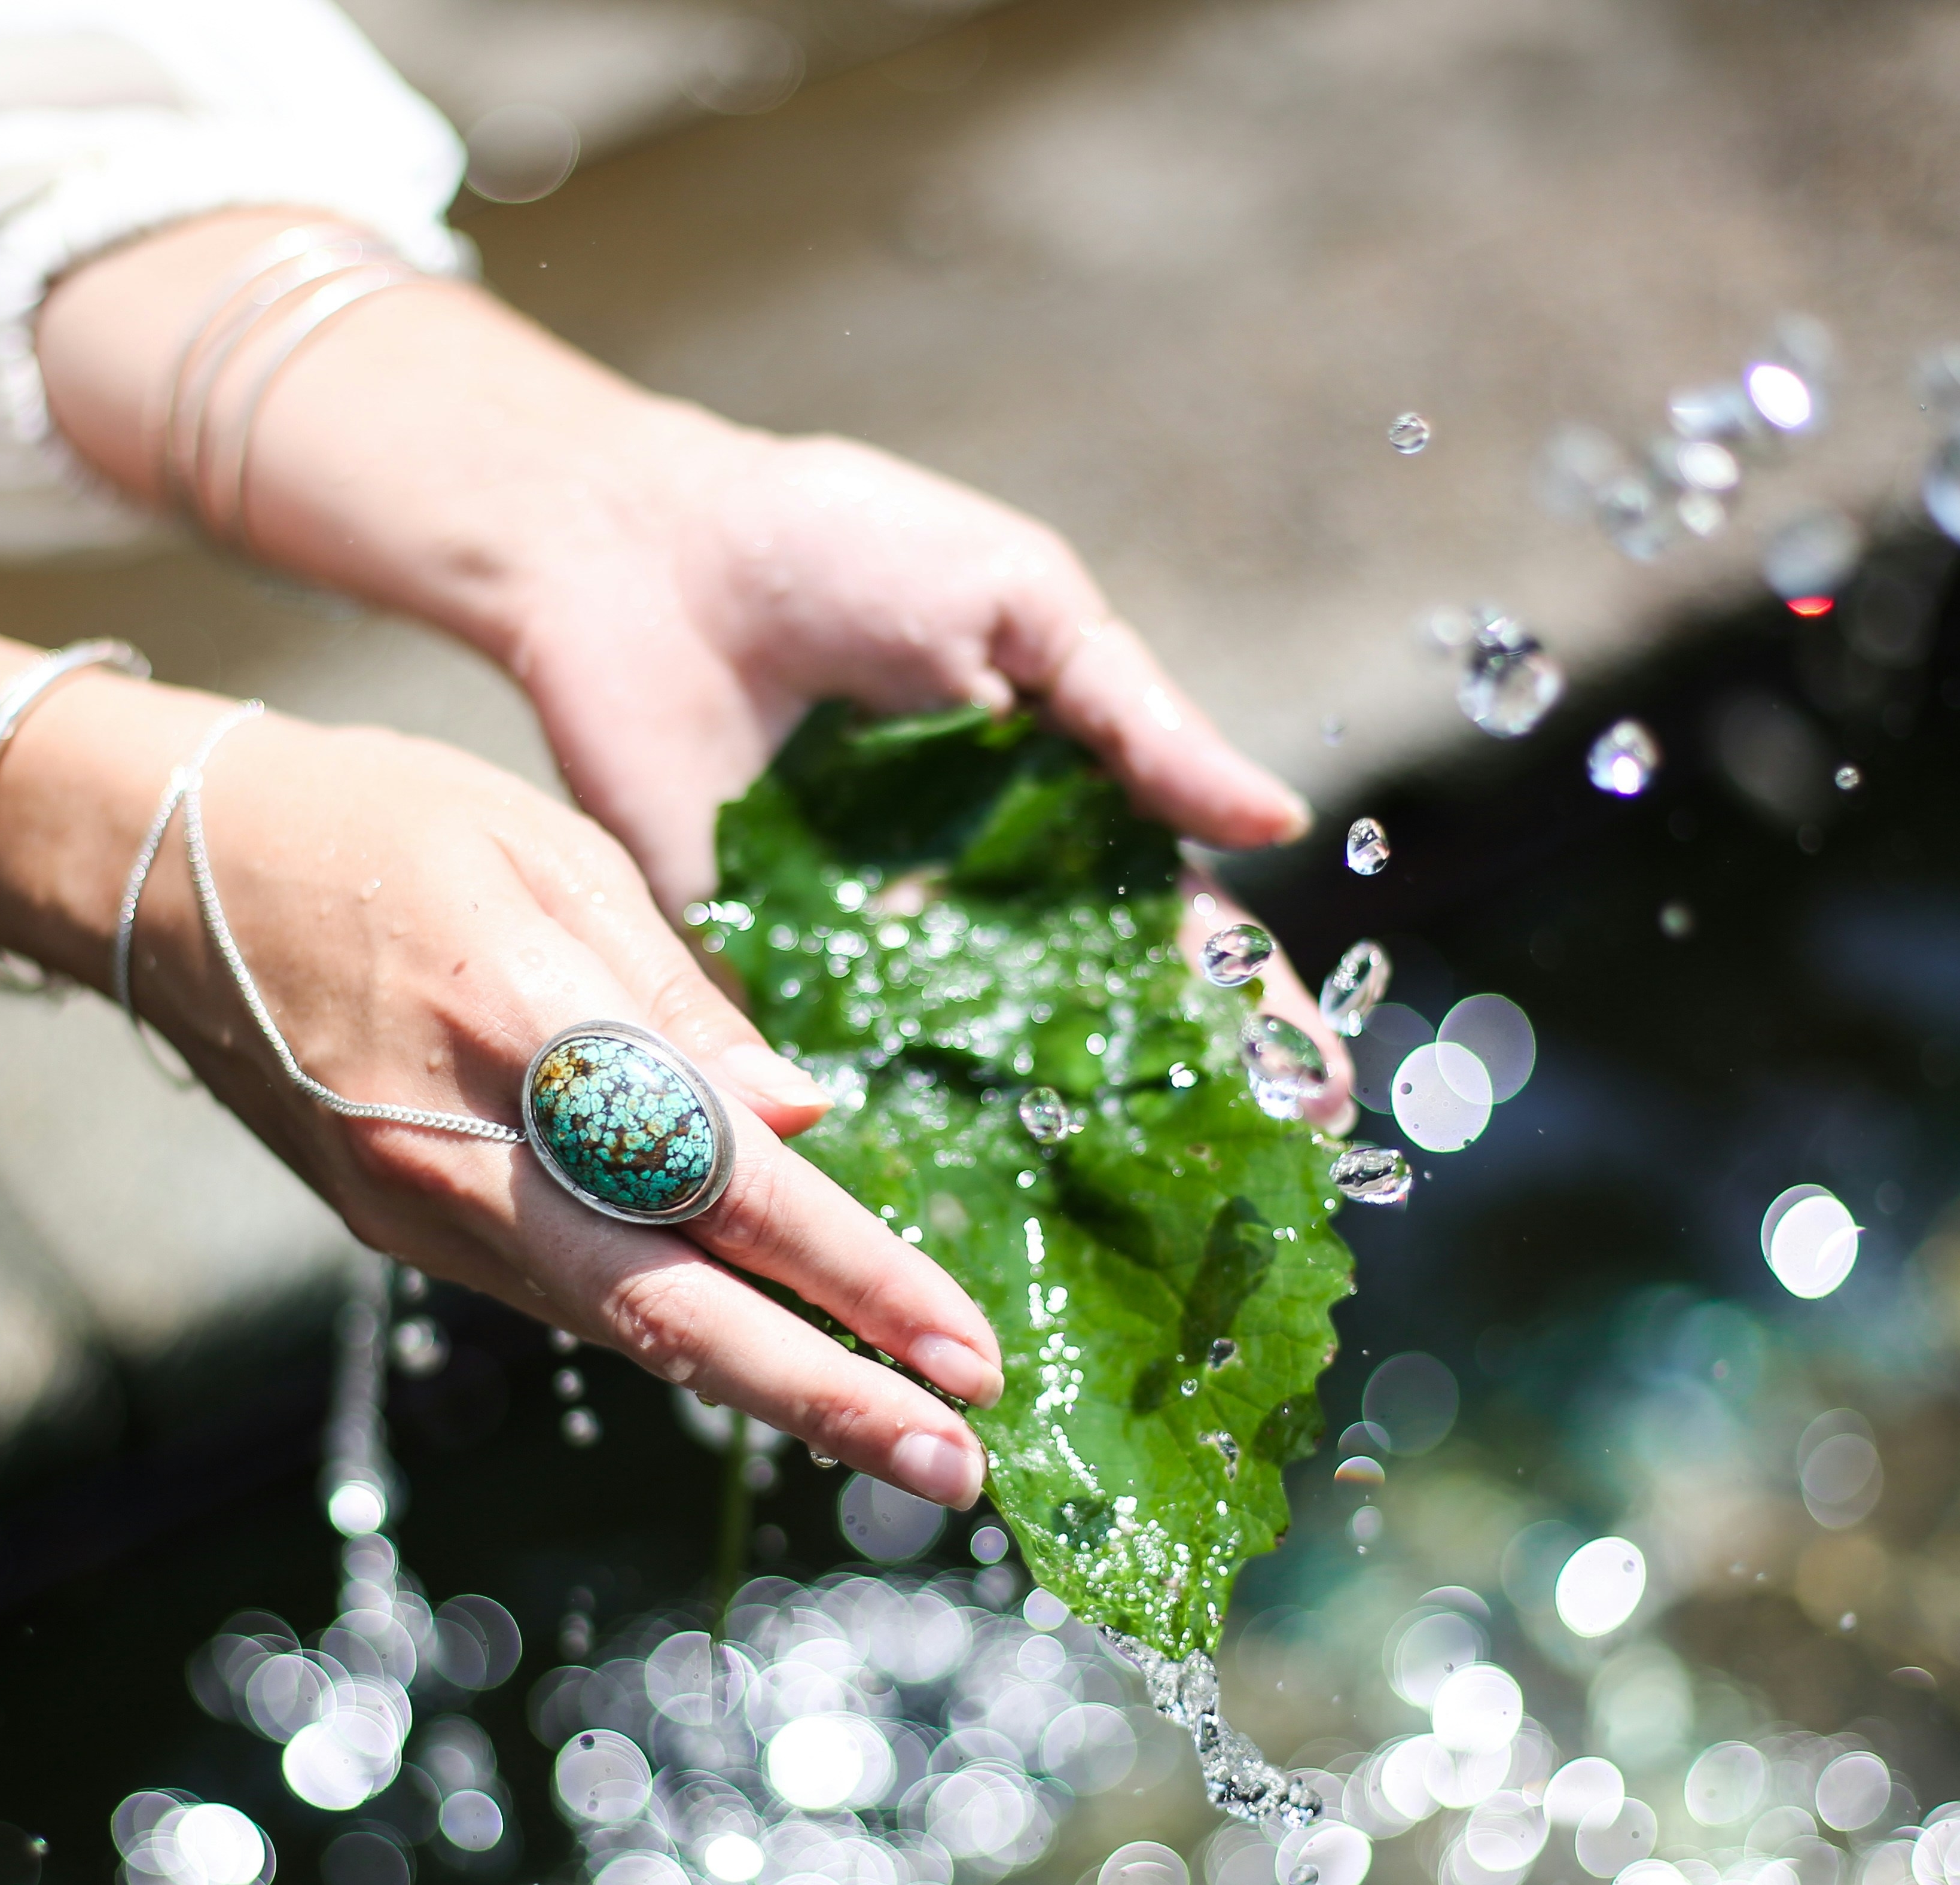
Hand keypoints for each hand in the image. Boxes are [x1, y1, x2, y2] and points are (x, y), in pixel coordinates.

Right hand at [0, 688, 1006, 1505]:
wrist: (150, 871)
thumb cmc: (372, 822)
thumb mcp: (546, 852)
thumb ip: (679, 998)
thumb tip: (801, 1122)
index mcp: (517, 1022)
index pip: (720, 1179)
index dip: (852, 1275)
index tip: (964, 1349)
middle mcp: (464, 1149)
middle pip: (671, 1310)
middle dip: (826, 1401)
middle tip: (958, 1470)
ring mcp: (419, 1210)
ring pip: (620, 1325)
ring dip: (766, 1385)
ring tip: (898, 1430)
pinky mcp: (396, 1233)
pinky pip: (561, 1294)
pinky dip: (672, 1329)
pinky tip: (767, 1355)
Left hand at [33, 219, 1355, 1126]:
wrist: (643, 550)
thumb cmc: (845, 545)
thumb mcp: (1019, 605)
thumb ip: (1134, 718)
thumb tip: (1276, 820)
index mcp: (1060, 824)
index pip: (1180, 942)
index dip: (1250, 1021)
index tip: (1316, 1100)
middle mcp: (981, 917)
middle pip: (1096, 1044)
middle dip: (1171, 1129)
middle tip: (1239, 1219)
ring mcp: (877, 962)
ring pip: (975, 1087)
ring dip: (1039, 1170)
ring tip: (1111, 1264)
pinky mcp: (761, 985)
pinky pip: (827, 1085)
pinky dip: (872, 1152)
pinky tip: (931, 1232)